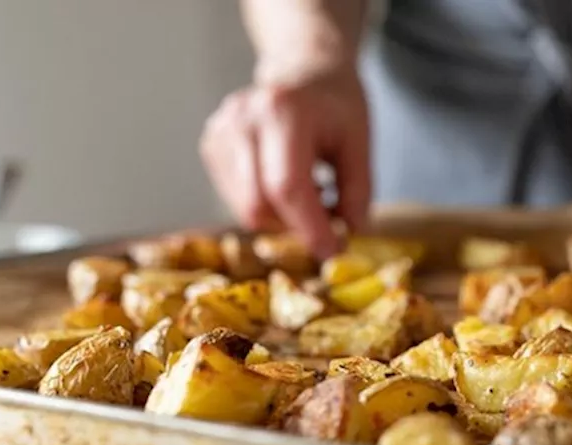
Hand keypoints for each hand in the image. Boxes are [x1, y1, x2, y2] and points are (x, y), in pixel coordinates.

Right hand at [200, 68, 369, 258]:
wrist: (302, 67)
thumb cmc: (335, 105)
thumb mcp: (360, 142)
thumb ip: (357, 190)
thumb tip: (349, 233)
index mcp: (283, 110)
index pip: (287, 186)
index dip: (309, 227)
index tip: (333, 249)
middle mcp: (243, 119)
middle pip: (258, 202)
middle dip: (295, 228)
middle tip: (326, 229)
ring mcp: (221, 131)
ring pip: (244, 206)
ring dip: (281, 219)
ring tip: (311, 194)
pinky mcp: (211, 145)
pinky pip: (235, 197)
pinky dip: (265, 205)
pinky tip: (285, 183)